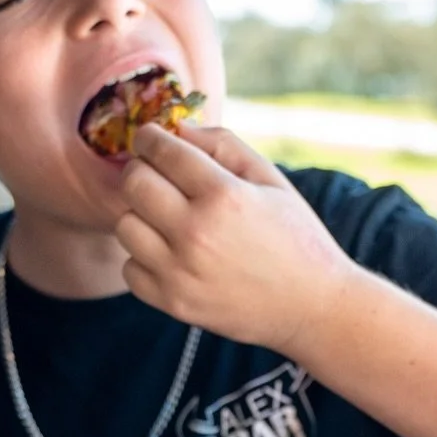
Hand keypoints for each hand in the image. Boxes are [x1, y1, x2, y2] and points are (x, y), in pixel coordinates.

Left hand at [116, 123, 358, 354]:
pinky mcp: (173, 303)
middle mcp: (195, 232)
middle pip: (133, 183)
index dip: (149, 137)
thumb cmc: (295, 236)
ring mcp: (180, 271)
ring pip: (125, 225)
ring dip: (140, 215)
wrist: (311, 306)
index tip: (149, 137)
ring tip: (167, 218)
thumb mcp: (271, 179)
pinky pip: (130, 268)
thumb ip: (224, 145)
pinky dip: (144, 258)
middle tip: (155, 174)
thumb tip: (176, 129)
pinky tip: (171, 254)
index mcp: (223, 195)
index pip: (162, 150)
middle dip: (140, 169)